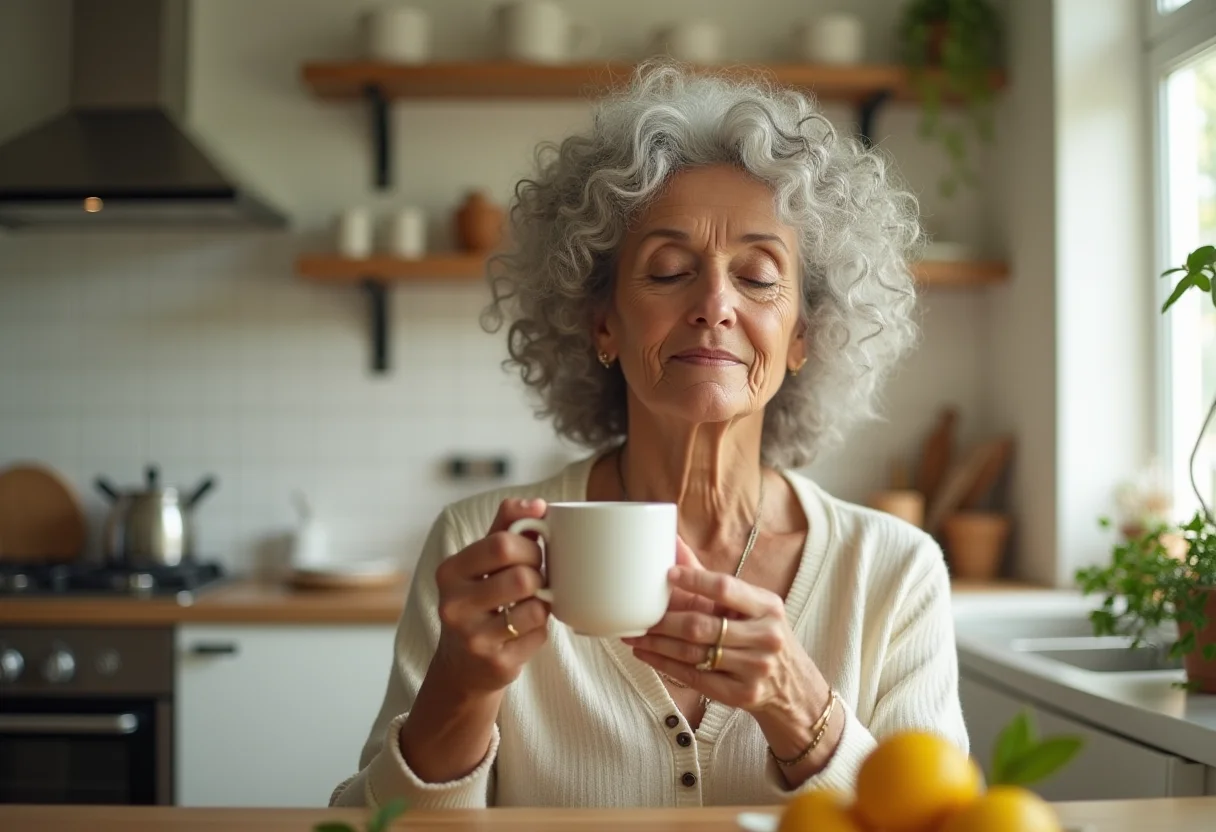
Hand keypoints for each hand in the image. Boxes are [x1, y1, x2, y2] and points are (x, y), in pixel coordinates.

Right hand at [429, 498, 551, 694]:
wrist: (463, 665)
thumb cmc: (479, 600)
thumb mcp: (483, 560)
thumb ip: (507, 525)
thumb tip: (538, 504)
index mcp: (450, 571)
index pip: (502, 543)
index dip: (530, 546)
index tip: (533, 553)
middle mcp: (454, 605)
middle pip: (522, 577)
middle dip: (539, 574)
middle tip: (536, 578)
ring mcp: (472, 638)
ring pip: (535, 608)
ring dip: (542, 604)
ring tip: (529, 604)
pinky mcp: (495, 664)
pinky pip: (539, 635)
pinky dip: (540, 630)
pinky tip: (524, 631)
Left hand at [624, 540, 824, 716]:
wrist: (792, 685)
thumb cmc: (762, 634)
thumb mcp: (749, 605)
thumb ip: (708, 577)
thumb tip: (672, 542)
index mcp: (768, 606)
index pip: (725, 587)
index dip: (693, 580)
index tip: (667, 575)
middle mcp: (766, 636)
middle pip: (700, 625)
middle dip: (663, 621)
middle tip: (639, 616)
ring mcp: (755, 668)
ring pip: (693, 653)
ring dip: (657, 644)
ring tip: (635, 636)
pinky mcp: (741, 694)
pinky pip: (694, 677)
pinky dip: (664, 665)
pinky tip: (648, 655)